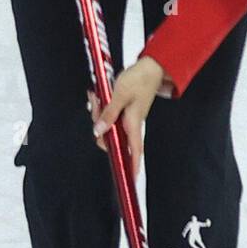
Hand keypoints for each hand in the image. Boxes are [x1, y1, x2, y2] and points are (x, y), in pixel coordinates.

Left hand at [89, 57, 165, 176]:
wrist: (150, 68)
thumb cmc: (139, 79)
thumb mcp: (120, 94)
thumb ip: (109, 113)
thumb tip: (99, 130)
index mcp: (133, 124)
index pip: (135, 151)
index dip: (133, 166)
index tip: (131, 179)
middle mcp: (131, 125)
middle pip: (113, 138)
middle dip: (99, 127)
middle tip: (96, 104)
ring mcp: (128, 119)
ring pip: (109, 126)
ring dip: (99, 113)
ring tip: (97, 96)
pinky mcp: (125, 112)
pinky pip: (110, 116)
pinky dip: (102, 109)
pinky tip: (99, 97)